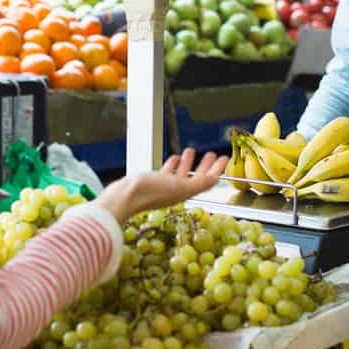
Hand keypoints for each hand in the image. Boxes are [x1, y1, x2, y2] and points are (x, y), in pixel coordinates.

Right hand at [95, 148, 227, 222]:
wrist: (124, 197)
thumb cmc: (150, 192)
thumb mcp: (179, 186)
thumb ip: (199, 183)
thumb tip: (216, 179)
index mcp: (185, 193)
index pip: (206, 181)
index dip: (217, 169)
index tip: (225, 158)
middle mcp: (176, 192)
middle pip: (196, 177)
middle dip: (205, 165)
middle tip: (212, 154)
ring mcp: (164, 188)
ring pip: (181, 174)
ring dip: (188, 163)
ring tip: (191, 151)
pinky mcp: (151, 183)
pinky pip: (166, 173)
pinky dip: (173, 165)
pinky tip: (175, 158)